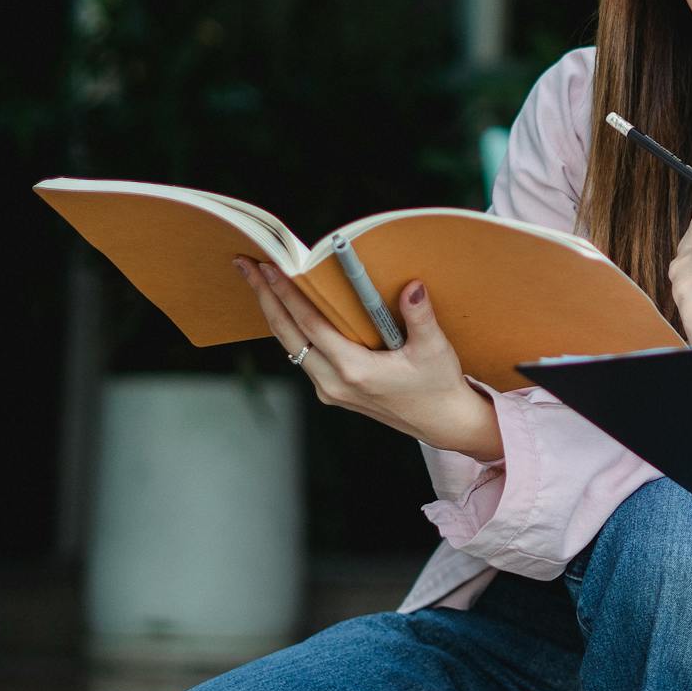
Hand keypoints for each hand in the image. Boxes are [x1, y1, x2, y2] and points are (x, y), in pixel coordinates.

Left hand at [235, 258, 503, 460]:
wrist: (442, 422)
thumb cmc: (438, 386)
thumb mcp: (434, 349)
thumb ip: (420, 316)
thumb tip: (412, 287)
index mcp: (355, 370)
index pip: (310, 326)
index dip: (287, 295)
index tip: (271, 269)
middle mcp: (334, 383)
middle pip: (288, 336)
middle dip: (265, 299)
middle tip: (249, 269)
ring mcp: (330, 390)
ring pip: (291, 347)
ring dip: (276, 314)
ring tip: (264, 285)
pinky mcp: (334, 391)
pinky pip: (304, 356)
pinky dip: (293, 331)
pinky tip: (290, 313)